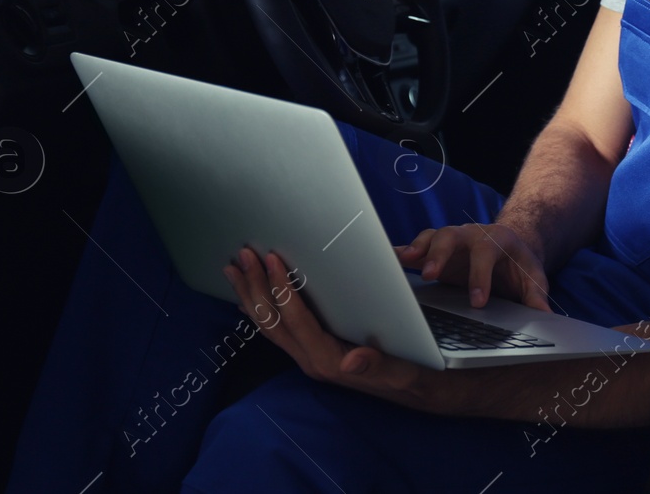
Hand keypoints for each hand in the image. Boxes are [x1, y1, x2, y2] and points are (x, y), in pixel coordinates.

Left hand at [222, 246, 433, 402]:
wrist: (415, 394)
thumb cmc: (412, 377)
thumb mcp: (403, 373)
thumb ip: (377, 367)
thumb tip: (352, 361)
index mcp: (328, 361)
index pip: (296, 320)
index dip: (282, 289)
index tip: (272, 259)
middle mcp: (311, 361)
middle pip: (272, 322)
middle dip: (255, 287)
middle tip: (243, 256)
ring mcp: (308, 358)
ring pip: (269, 326)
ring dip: (250, 296)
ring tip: (233, 269)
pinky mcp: (311, 353)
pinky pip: (277, 331)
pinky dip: (259, 311)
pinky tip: (249, 299)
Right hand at [394, 221, 550, 310]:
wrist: (507, 247)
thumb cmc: (517, 264)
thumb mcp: (532, 276)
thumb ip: (536, 295)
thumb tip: (545, 316)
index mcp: (495, 240)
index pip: (486, 254)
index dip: (480, 277)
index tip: (477, 302)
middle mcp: (469, 235)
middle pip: (451, 236)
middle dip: (440, 255)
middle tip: (431, 276)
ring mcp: (449, 240)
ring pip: (430, 237)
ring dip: (416, 249)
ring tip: (402, 263)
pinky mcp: (434, 250)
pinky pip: (415, 247)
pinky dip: (400, 253)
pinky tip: (384, 261)